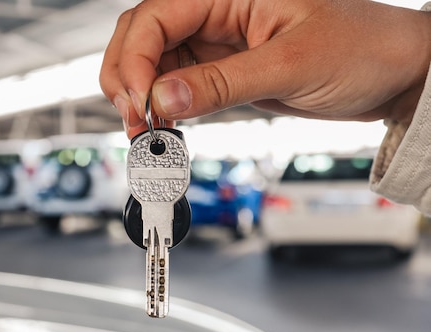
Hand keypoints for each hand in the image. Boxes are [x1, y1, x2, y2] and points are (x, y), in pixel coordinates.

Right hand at [99, 0, 430, 137]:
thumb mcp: (291, 64)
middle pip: (141, 36)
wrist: (391, 75)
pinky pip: (175, 84)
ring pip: (151, 63)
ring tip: (147, 131)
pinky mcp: (220, 70)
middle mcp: (215, 12)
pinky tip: (164, 126)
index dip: (137, 60)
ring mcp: (214, 43)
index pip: (156, 15)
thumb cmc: (363, 48)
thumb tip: (163, 101)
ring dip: (140, 97)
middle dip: (127, 78)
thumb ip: (222, 83)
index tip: (142, 103)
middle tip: (136, 121)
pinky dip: (161, 108)